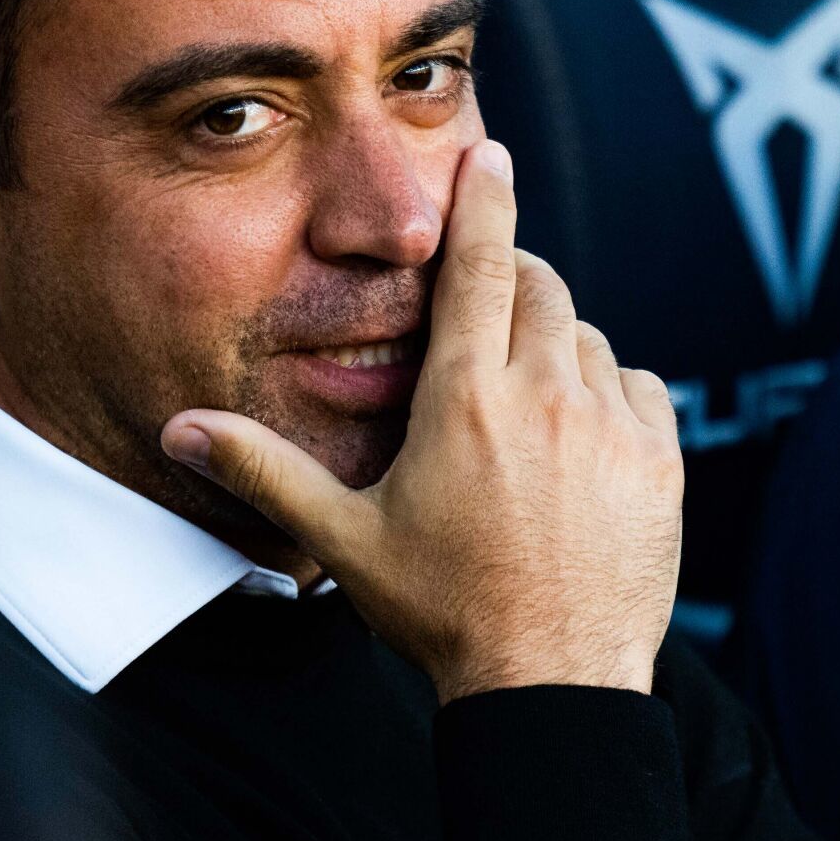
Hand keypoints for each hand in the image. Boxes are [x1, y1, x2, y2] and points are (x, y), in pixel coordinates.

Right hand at [162, 139, 683, 702]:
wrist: (549, 684)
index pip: (479, 267)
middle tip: (487, 309)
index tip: (490, 156)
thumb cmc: (441, 610)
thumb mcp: (344, 539)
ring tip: (523, 401)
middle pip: (539, 289)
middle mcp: (543, 396)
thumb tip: (179, 429)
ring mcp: (610, 426)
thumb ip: (265, 471)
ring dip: (558, 346)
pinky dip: (611, 391)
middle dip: (514, 280)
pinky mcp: (660, 461)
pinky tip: (581, 435)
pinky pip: (641, 387)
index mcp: (462, 401)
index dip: (485, 202)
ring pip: (589, 338)